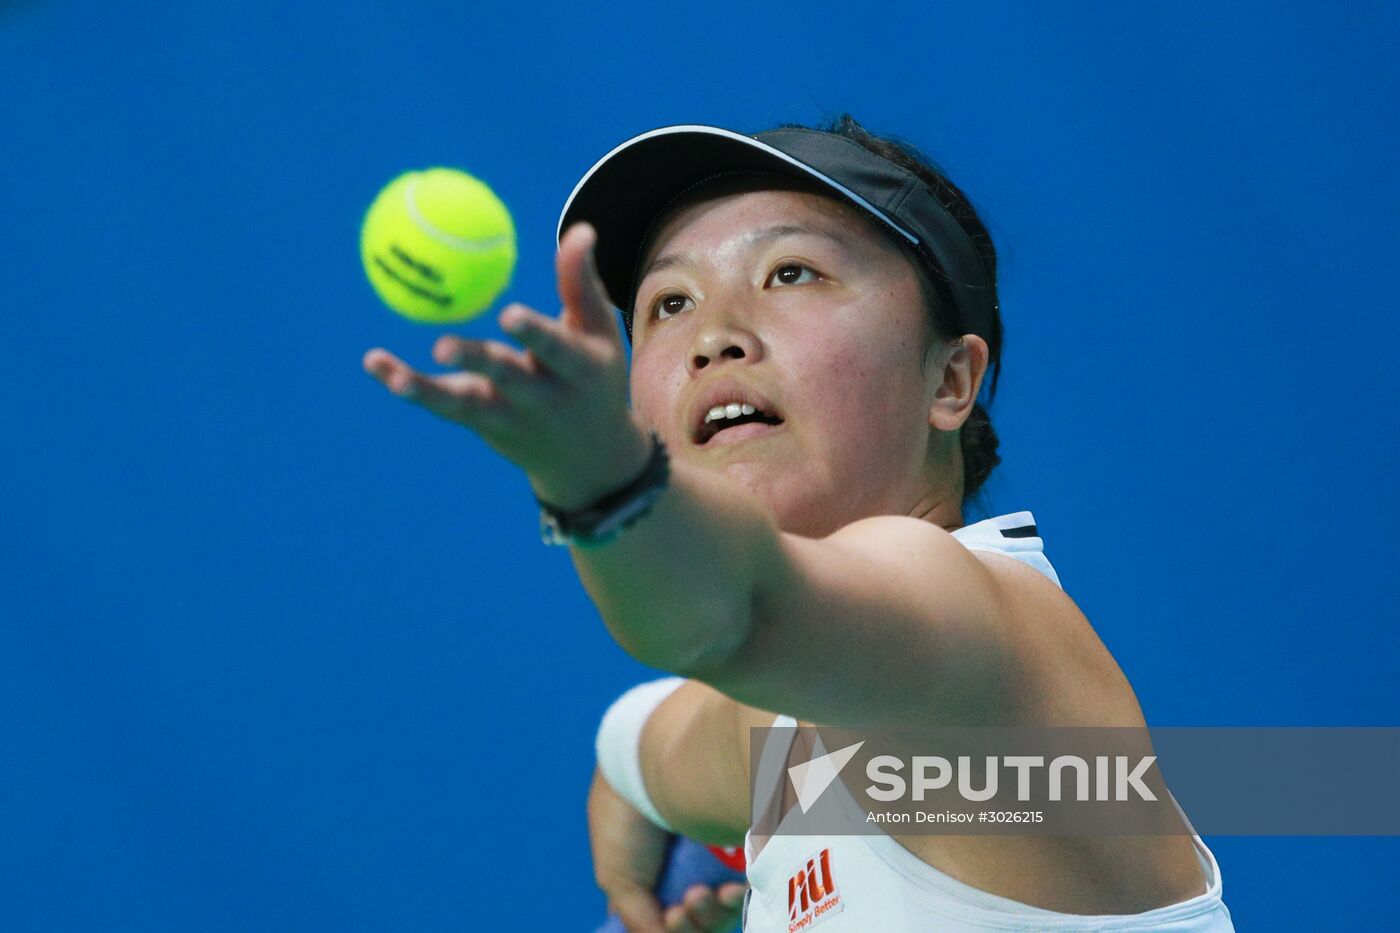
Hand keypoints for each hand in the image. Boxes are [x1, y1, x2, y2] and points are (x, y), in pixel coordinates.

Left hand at [363, 222, 651, 509]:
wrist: (589, 458)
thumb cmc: (594, 377)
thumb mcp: (598, 334)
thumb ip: (581, 283)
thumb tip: (579, 230)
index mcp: (579, 371)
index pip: (556, 350)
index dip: (533, 334)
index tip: (509, 315)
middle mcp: (543, 399)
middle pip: (506, 379)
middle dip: (476, 364)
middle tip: (441, 347)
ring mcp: (509, 417)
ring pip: (464, 404)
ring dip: (427, 391)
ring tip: (395, 377)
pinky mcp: (481, 424)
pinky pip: (442, 404)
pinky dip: (407, 384)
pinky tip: (374, 364)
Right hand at [589, 768, 747, 932]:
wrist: (662, 768)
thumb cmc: (629, 821)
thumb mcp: (616, 877)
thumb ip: (637, 917)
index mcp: (647, 868)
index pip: (658, 915)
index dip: (662, 927)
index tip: (665, 919)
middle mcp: (681, 862)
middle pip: (691, 919)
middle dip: (686, 926)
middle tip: (679, 912)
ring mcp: (713, 856)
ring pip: (717, 911)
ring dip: (707, 916)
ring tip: (699, 896)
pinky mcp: (742, 848)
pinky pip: (741, 890)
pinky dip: (732, 901)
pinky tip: (727, 890)